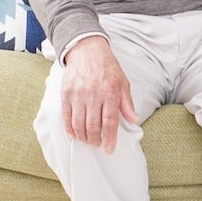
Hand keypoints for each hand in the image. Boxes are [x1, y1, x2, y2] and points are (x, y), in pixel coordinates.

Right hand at [60, 35, 139, 153]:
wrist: (88, 51)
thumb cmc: (108, 68)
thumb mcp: (123, 83)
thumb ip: (127, 103)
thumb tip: (135, 120)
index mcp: (110, 92)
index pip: (110, 122)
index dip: (109, 139)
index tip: (109, 149)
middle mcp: (93, 94)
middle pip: (93, 126)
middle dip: (95, 140)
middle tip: (97, 144)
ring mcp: (78, 94)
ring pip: (78, 124)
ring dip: (83, 137)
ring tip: (88, 140)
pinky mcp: (66, 94)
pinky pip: (66, 117)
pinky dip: (70, 129)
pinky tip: (74, 135)